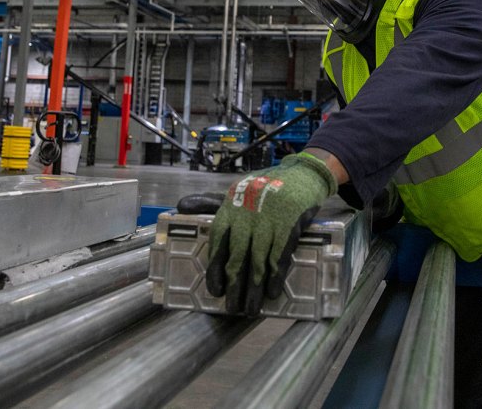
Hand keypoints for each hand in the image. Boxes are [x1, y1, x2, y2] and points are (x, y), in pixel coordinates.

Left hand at [206, 153, 336, 314]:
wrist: (302, 174)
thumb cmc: (265, 187)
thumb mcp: (236, 190)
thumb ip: (208, 203)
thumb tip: (179, 207)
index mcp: (231, 207)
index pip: (218, 242)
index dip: (215, 268)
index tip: (216, 290)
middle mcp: (247, 215)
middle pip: (237, 256)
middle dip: (234, 285)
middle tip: (232, 307)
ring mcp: (269, 220)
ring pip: (258, 260)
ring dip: (254, 288)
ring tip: (251, 308)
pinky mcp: (290, 224)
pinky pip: (280, 255)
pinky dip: (276, 276)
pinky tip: (273, 292)